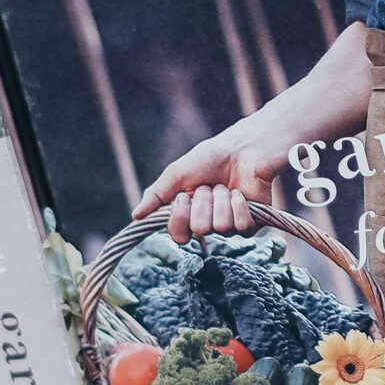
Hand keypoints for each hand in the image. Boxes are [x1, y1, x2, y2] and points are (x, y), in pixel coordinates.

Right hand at [135, 119, 285, 244]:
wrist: (242, 149)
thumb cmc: (209, 159)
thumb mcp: (176, 174)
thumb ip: (156, 195)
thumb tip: (135, 215)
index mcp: (186, 215)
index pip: (178, 235)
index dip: (181, 216)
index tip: (184, 196)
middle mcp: (206, 224)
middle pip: (200, 229)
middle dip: (204, 201)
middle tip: (209, 186)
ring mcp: (227, 227)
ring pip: (221, 227)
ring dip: (222, 200)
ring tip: (225, 187)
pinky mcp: (249, 225)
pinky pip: (241, 227)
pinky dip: (239, 205)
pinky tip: (240, 194)